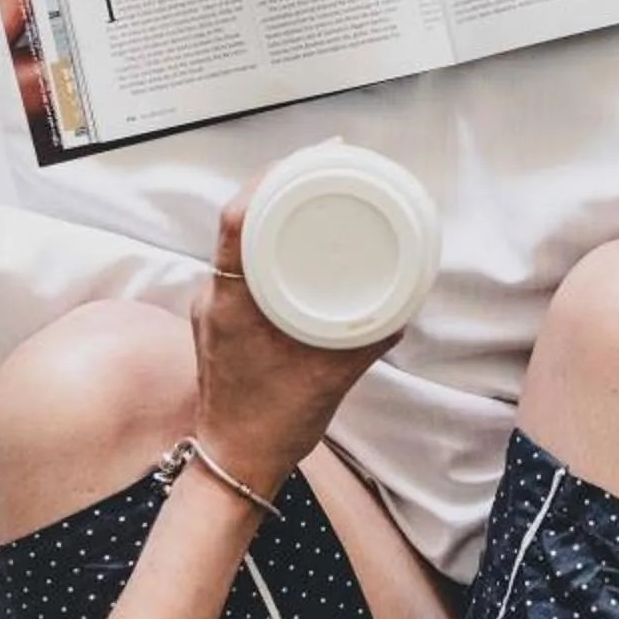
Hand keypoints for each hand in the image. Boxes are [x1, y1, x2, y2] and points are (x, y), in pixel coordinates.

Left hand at [190, 182, 396, 492]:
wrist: (235, 461)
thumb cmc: (276, 423)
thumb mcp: (333, 376)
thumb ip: (370, 338)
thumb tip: (405, 302)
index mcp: (231, 302)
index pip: (239, 218)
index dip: (273, 176)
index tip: (318, 157)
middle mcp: (214, 295)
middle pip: (240, 215)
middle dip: (281, 179)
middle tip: (330, 160)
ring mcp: (213, 304)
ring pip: (238, 236)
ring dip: (274, 205)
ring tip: (317, 186)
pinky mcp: (219, 317)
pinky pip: (241, 260)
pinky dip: (269, 238)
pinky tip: (298, 237)